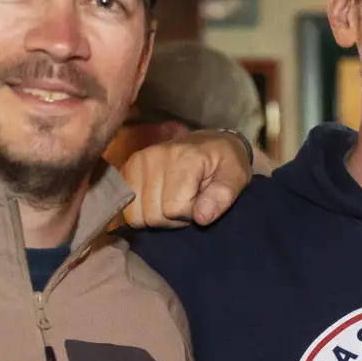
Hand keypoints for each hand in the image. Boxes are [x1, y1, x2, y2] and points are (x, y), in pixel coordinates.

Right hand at [117, 130, 252, 228]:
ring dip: (154, 215)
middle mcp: (155, 156)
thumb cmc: (224, 162)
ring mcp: (137, 161)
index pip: (173, 208)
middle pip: (152, 214)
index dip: (188, 215)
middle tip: (186, 204)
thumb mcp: (236, 177)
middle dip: (171, 219)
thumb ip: (222, 196)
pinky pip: (125, 206)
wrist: (209, 142)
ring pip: (135, 214)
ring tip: (171, 202)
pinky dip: (140, 210)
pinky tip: (155, 200)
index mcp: (184, 158)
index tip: (200, 204)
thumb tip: (201, 217)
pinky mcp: (127, 168)